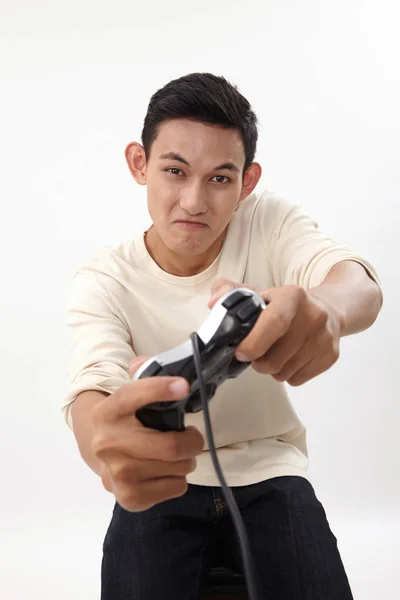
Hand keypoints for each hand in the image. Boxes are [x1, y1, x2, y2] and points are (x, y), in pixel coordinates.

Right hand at [91, 356, 203, 511]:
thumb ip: (141, 374)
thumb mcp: (129, 396)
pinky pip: (176, 486)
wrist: (101, 457)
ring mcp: (117, 474)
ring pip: (178, 467)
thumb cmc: (126, 422)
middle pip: (170, 446)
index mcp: (106, 412)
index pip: (133, 395)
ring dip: (186, 459)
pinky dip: (179, 479)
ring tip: (176, 454)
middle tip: (193, 436)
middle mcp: (107, 444)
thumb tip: (145, 362)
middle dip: (193, 440)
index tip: (184, 386)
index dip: (160, 389)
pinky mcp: (129, 498)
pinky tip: (165, 472)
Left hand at [209, 278, 342, 385]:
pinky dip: (288, 375)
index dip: (254, 343)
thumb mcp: (258, 292)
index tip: (241, 353)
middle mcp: (314, 315)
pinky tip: (289, 359)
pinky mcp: (331, 356)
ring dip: (272, 369)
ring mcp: (325, 337)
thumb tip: (214, 302)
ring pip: (284, 372)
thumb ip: (229, 291)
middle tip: (255, 355)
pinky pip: (298, 379)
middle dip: (258, 362)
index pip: (274, 322)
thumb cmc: (284, 305)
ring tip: (274, 354)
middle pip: (276, 357)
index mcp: (292, 296)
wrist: (329, 309)